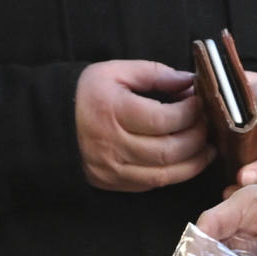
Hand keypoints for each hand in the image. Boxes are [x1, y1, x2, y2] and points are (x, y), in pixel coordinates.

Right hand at [77, 59, 208, 191]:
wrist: (49, 122)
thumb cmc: (85, 92)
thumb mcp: (115, 71)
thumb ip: (154, 73)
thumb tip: (189, 81)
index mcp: (114, 111)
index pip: (165, 120)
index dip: (190, 113)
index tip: (200, 102)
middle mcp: (113, 144)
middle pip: (169, 150)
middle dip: (197, 137)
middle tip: (208, 123)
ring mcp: (113, 169)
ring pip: (165, 174)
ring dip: (194, 162)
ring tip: (208, 146)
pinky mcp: (113, 183)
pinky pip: (152, 184)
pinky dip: (176, 174)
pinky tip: (188, 161)